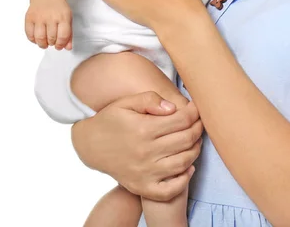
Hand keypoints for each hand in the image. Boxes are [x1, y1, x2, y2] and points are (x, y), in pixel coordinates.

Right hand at [25, 0, 71, 49]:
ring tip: (45, 43)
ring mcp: (39, 17)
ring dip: (42, 44)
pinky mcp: (29, 17)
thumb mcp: (68, 18)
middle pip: (51, 38)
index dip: (61, 44)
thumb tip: (67, 48)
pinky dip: (33, 40)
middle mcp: (51, 16)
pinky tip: (37, 38)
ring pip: (39, 38)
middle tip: (52, 43)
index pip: (63, 36)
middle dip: (52, 43)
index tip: (59, 46)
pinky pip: (29, 34)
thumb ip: (69, 34)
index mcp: (63, 17)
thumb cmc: (59, 9)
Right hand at [72, 92, 202, 200]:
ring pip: (183, 162)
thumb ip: (150, 100)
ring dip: (195, 150)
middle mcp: (145, 152)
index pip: (181, 120)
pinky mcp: (141, 187)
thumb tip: (172, 108)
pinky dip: (184, 180)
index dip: (194, 113)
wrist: (90, 145)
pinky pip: (169, 190)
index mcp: (143, 129)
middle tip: (199, 122)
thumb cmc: (112, 119)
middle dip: (198, 128)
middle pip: (186, 140)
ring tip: (195, 140)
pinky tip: (188, 166)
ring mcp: (144, 173)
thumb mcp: (127, 102)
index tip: (196, 108)